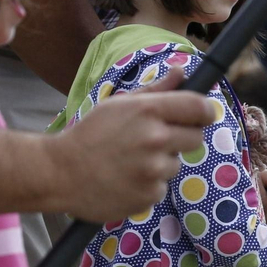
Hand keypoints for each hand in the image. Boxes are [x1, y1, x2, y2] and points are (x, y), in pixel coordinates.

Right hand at [52, 67, 216, 221]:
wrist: (60, 172)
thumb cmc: (90, 134)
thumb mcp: (119, 105)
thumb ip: (155, 90)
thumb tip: (182, 71)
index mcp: (148, 111)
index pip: (199, 107)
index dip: (205, 111)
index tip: (202, 115)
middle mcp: (155, 139)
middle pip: (196, 138)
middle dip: (183, 137)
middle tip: (157, 141)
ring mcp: (153, 170)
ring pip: (175, 164)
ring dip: (160, 163)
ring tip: (130, 162)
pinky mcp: (148, 195)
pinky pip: (160, 187)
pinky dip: (147, 185)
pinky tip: (125, 180)